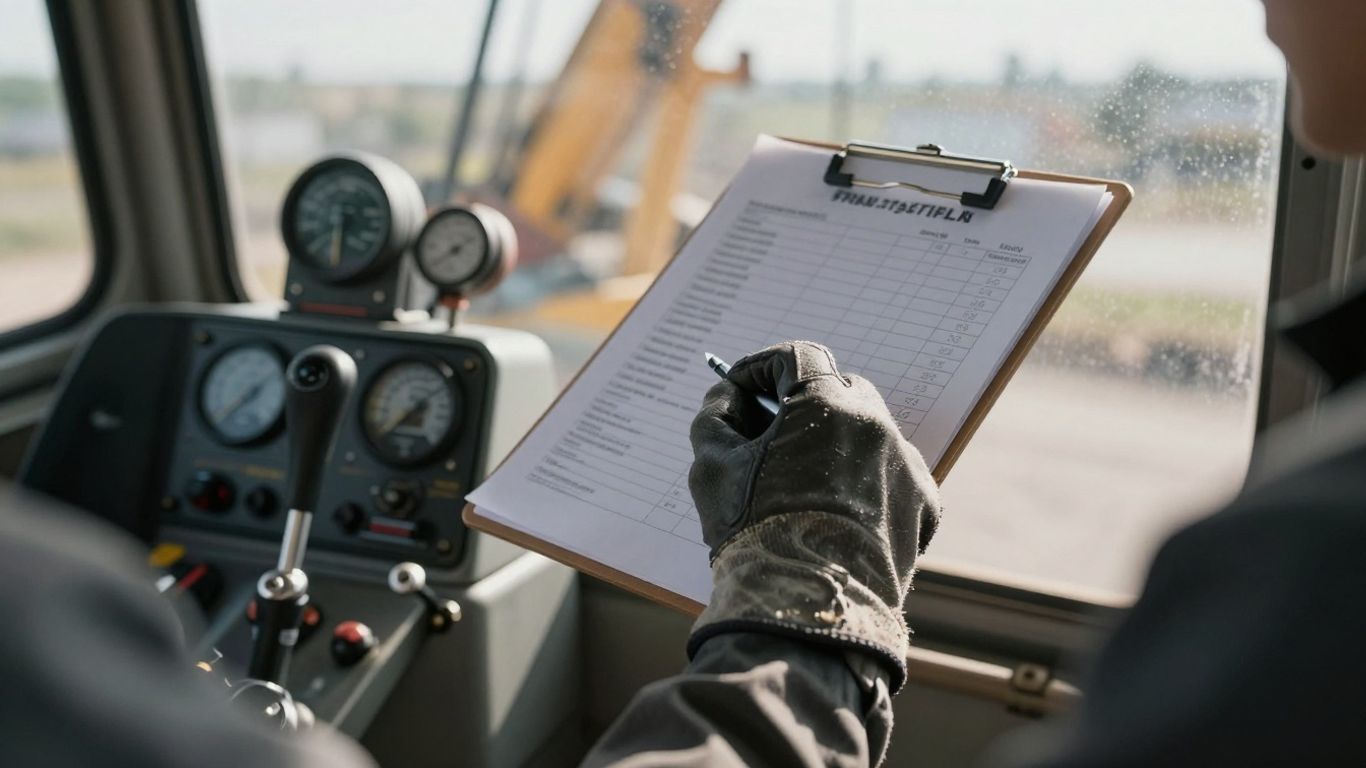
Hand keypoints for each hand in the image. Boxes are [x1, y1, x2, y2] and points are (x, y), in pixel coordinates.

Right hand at [686, 341, 940, 688]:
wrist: (808, 609)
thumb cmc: (755, 534)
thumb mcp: (712, 467)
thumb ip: (716, 417)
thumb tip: (729, 398)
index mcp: (827, 403)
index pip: (798, 356)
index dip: (762, 366)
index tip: (740, 387)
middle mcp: (877, 424)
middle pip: (838, 390)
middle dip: (802, 403)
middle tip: (767, 432)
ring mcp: (906, 465)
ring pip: (867, 434)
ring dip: (835, 443)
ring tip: (800, 480)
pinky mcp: (922, 507)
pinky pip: (891, 476)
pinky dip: (864, 483)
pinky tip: (835, 512)